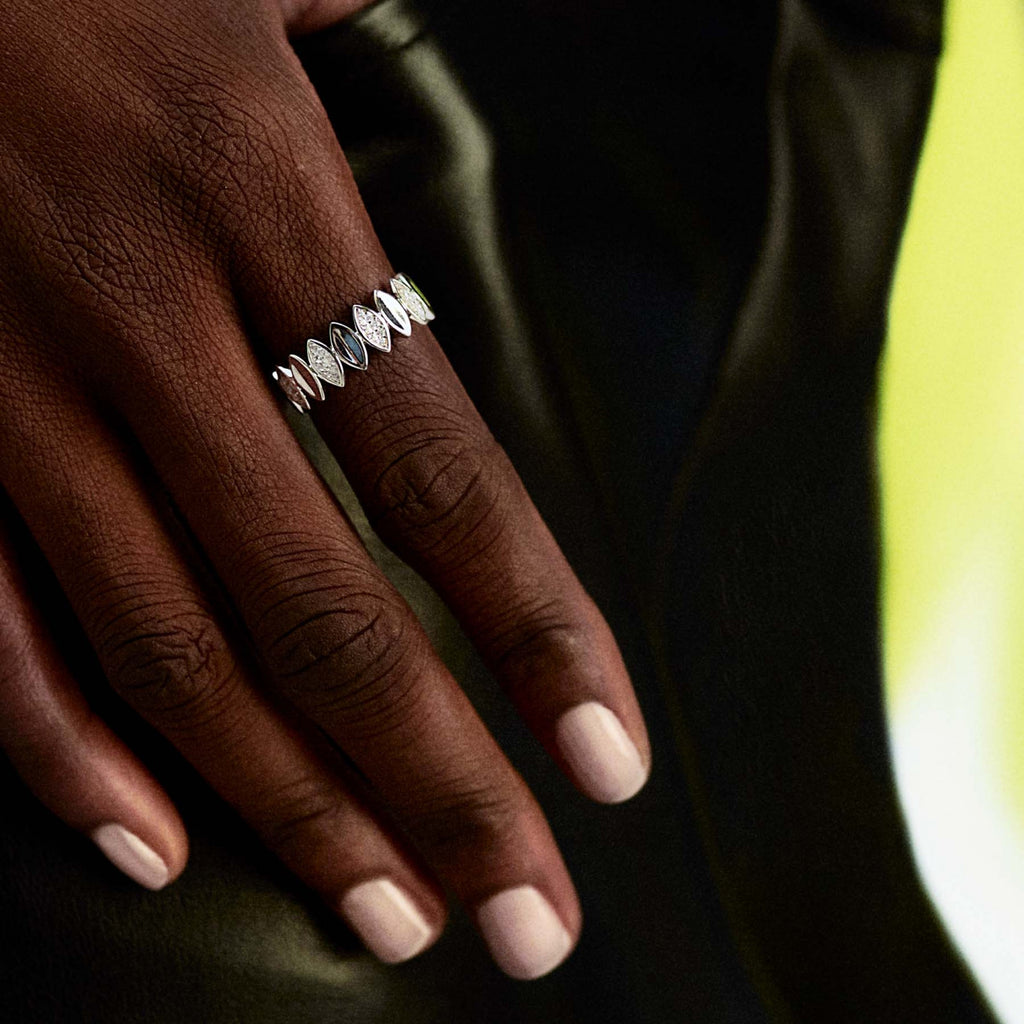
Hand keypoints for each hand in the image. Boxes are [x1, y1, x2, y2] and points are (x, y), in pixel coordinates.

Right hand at [0, 0, 649, 979]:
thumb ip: (359, 82)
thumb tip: (441, 135)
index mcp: (264, 203)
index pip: (443, 480)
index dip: (538, 638)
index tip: (608, 768)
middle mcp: (147, 323)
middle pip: (327, 611)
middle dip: (440, 784)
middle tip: (528, 918)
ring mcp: (13, 395)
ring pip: (171, 652)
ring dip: (290, 807)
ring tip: (394, 916)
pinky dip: (66, 754)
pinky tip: (162, 850)